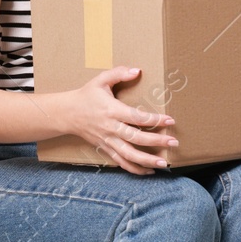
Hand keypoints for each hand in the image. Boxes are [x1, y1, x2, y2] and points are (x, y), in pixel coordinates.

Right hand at [62, 66, 177, 174]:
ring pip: (129, 155)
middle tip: (173, 143)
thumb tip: (137, 70)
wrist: (67, 114)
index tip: (170, 120)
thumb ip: (119, 73)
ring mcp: (108, 141)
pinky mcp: (105, 148)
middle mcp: (111, 128)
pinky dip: (134, 168)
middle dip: (156, 142)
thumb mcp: (100, 80)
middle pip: (136, 138)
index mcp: (112, 110)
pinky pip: (121, 161)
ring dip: (147, 161)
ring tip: (163, 163)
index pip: (137, 117)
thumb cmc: (86, 95)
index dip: (154, 120)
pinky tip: (148, 171)